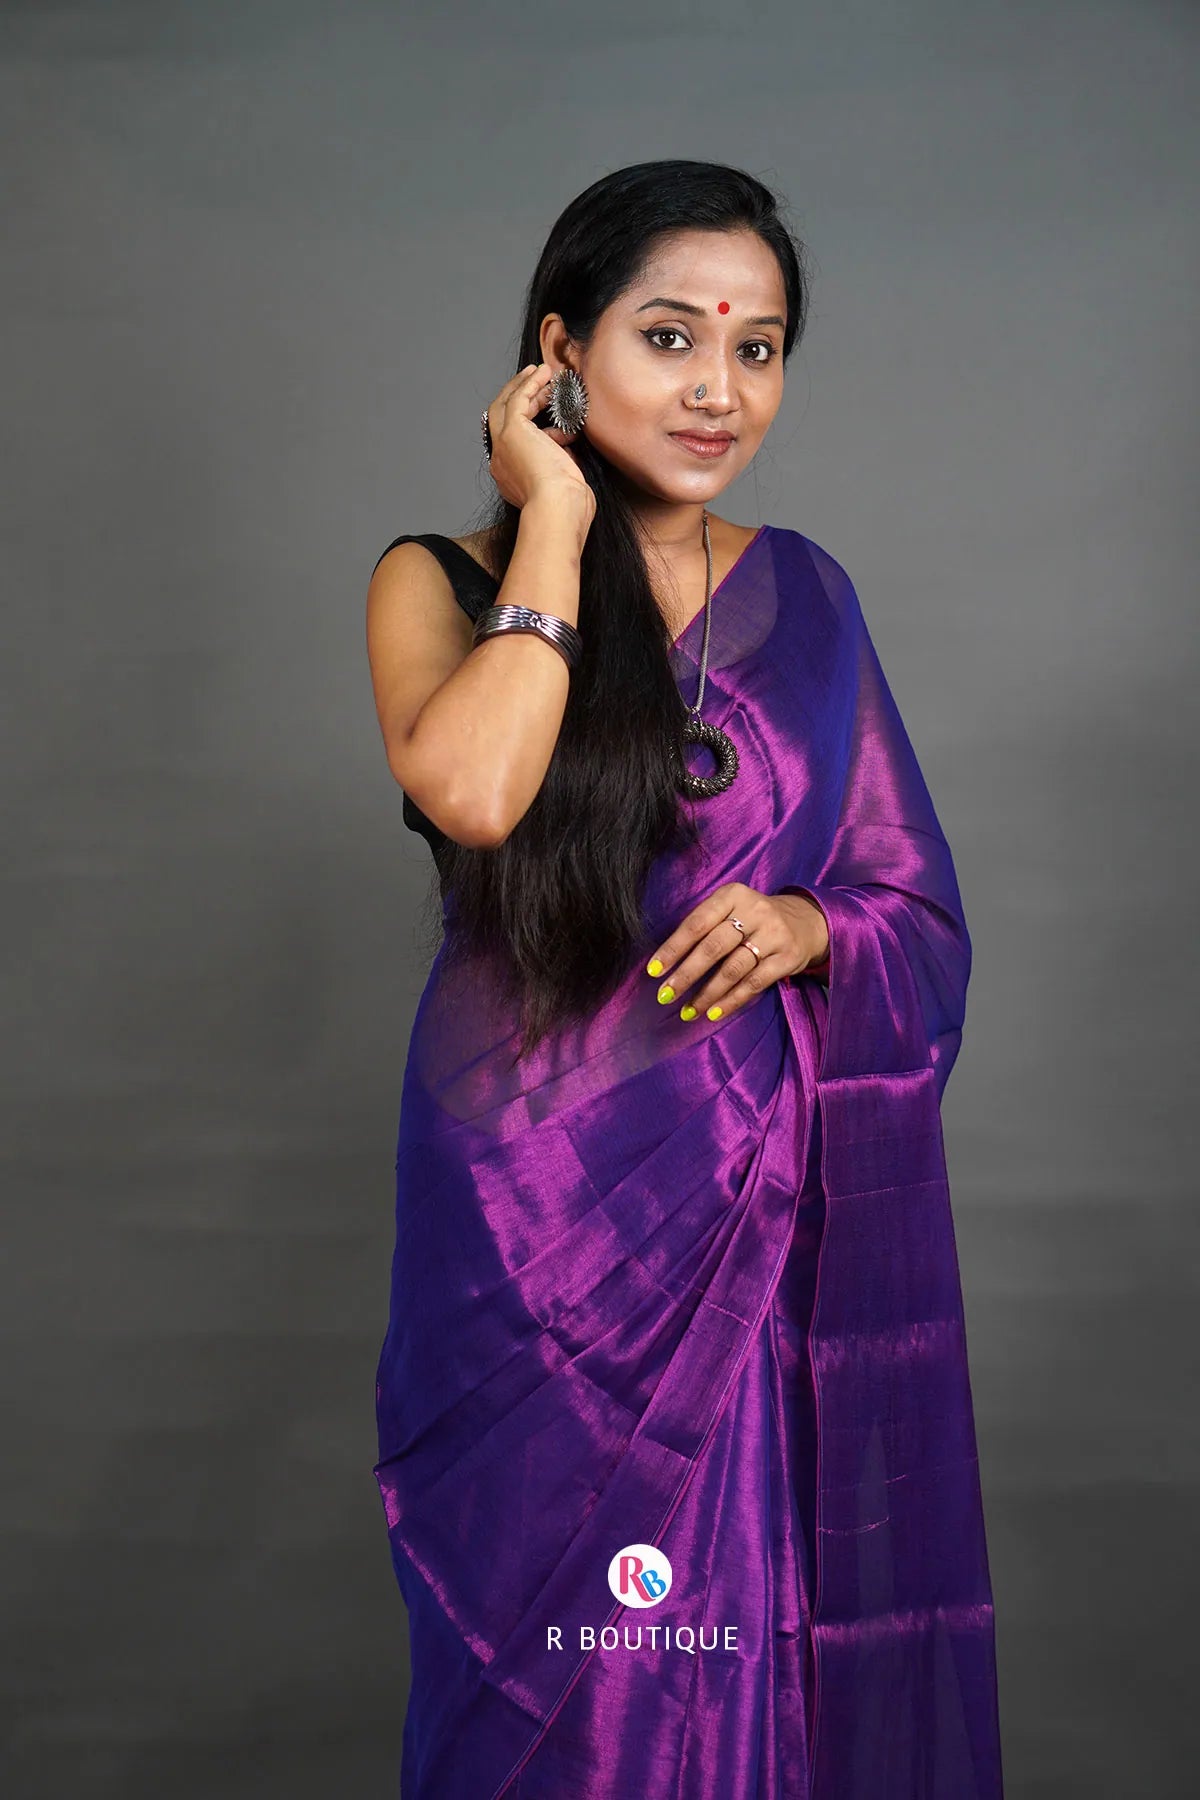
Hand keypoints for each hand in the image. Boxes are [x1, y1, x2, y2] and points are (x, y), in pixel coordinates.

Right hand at [484, 362, 595, 525]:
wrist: (558, 510)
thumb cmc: (568, 507)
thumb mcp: (563, 481)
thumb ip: (561, 461)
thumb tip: (567, 442)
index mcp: (511, 476)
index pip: (514, 441)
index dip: (530, 421)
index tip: (547, 409)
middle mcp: (501, 460)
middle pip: (502, 419)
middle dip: (518, 397)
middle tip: (534, 380)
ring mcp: (503, 445)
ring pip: (504, 406)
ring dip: (522, 386)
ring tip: (540, 371)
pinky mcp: (512, 432)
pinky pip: (517, 399)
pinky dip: (529, 384)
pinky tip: (543, 373)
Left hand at [644, 884, 830, 1022]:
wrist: (806, 922)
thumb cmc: (753, 919)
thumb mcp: (731, 909)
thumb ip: (704, 926)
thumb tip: (667, 963)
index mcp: (732, 895)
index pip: (696, 923)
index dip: (673, 948)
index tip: (654, 971)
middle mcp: (754, 911)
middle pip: (713, 947)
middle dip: (686, 974)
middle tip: (665, 995)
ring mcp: (774, 934)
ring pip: (733, 969)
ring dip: (707, 993)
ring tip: (687, 1010)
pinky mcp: (787, 958)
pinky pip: (754, 983)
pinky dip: (731, 1001)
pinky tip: (713, 1012)